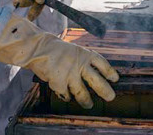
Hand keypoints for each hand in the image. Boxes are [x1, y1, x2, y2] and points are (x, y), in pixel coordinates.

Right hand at [0, 15, 118, 107]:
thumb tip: (95, 75)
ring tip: (89, 105)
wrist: (37, 48)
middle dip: (105, 91)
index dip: (110, 72)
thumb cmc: (56, 50)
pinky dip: (66, 96)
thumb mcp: (74, 50)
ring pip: (83, 93)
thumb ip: (84, 61)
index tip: (115, 79)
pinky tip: (67, 96)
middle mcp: (80, 64)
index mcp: (85, 54)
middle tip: (110, 97)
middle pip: (97, 81)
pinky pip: (66, 95)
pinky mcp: (60, 83)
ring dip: (86, 100)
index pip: (102, 64)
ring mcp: (71, 74)